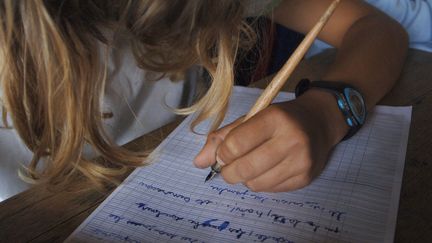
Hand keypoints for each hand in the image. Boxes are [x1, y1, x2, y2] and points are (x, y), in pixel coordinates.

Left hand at [194, 90, 347, 191]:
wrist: (318, 123)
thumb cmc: (279, 119)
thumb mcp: (250, 118)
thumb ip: (222, 138)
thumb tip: (198, 162)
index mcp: (274, 118)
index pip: (235, 144)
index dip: (222, 153)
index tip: (223, 153)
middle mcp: (291, 139)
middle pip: (244, 168)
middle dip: (228, 172)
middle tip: (228, 168)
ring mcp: (301, 161)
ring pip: (255, 183)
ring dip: (245, 178)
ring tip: (251, 165)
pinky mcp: (306, 178)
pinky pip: (270, 190)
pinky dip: (261, 183)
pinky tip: (267, 169)